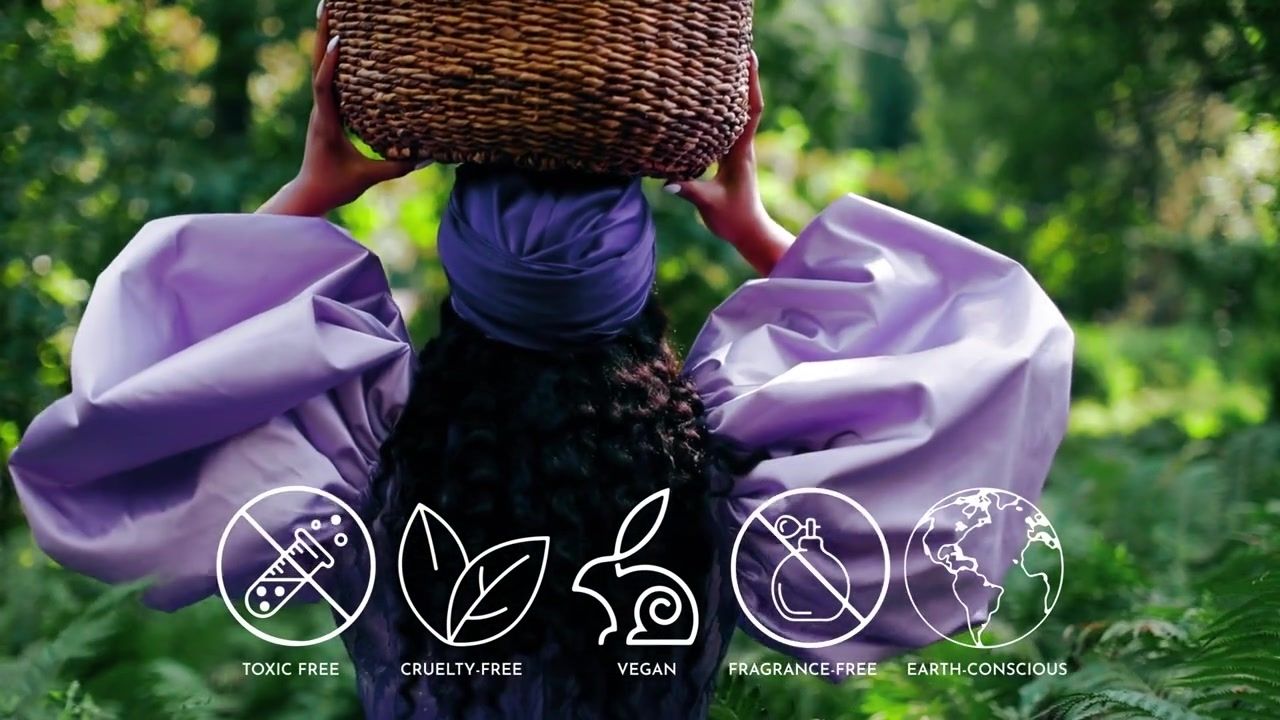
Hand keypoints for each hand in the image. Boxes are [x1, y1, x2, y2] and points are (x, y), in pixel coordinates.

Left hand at [258, 3, 420, 215]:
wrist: (309, 193)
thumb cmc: (335, 186)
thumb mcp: (366, 178)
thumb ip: (395, 166)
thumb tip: (426, 157)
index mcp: (325, 123)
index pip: (324, 86)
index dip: (331, 62)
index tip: (340, 38)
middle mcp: (319, 110)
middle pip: (317, 65)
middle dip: (322, 34)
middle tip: (326, 4)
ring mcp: (320, 109)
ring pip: (320, 68)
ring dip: (324, 40)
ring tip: (332, 12)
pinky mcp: (325, 112)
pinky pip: (328, 77)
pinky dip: (332, 58)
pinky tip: (341, 43)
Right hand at [664, 53, 793, 274]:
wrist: (749, 231)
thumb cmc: (733, 219)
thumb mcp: (709, 206)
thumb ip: (689, 191)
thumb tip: (666, 182)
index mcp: (740, 152)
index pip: (750, 111)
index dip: (750, 83)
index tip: (748, 56)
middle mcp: (742, 146)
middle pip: (746, 104)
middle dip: (742, 76)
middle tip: (733, 49)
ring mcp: (738, 151)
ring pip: (738, 114)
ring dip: (733, 91)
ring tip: (720, 67)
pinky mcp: (731, 158)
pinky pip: (728, 127)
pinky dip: (723, 110)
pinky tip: (709, 102)